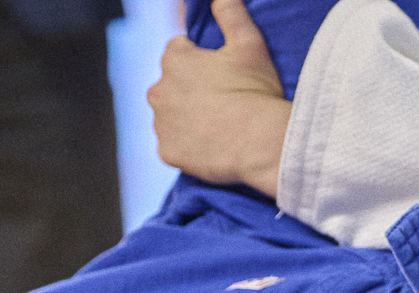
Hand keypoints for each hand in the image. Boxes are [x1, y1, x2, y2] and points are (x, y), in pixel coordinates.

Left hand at [146, 0, 288, 195]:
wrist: (260, 143)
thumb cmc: (255, 91)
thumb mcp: (249, 45)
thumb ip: (231, 14)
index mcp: (174, 60)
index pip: (179, 51)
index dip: (201, 61)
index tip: (220, 73)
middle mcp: (158, 90)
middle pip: (171, 85)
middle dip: (189, 90)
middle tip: (222, 102)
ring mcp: (161, 124)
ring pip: (170, 116)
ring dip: (186, 118)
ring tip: (217, 126)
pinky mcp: (167, 152)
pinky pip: (174, 146)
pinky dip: (188, 146)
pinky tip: (210, 146)